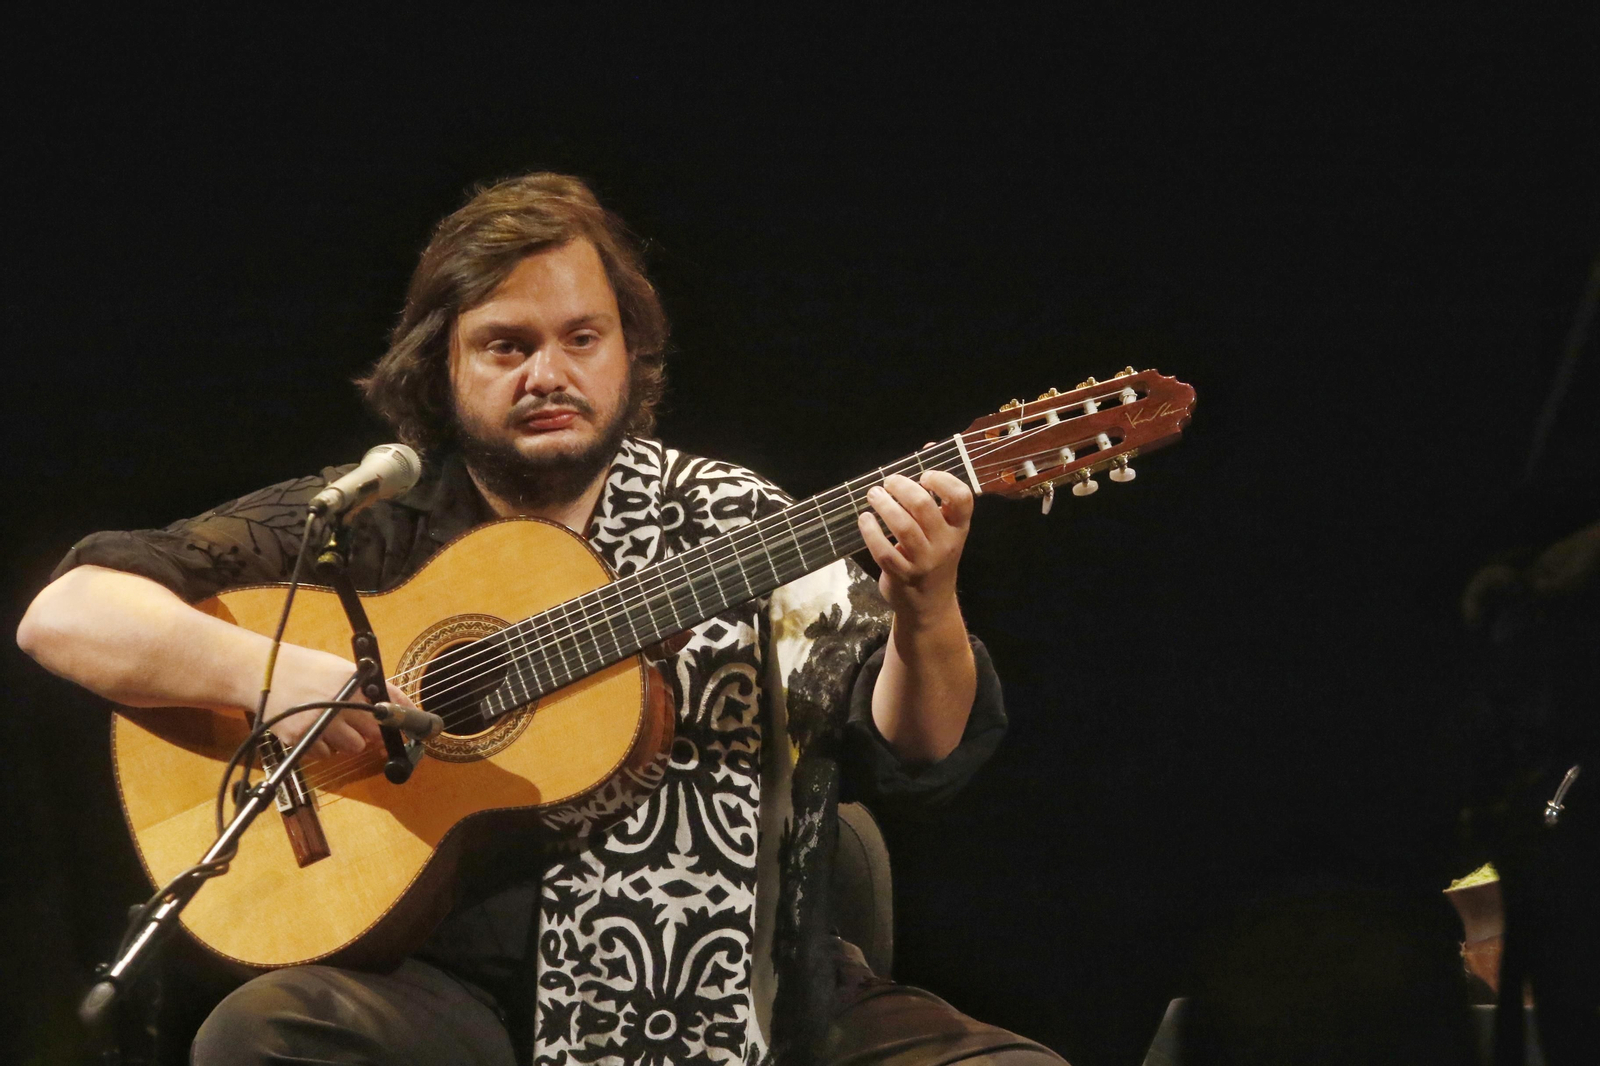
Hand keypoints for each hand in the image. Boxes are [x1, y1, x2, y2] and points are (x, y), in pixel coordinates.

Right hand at [258, 643, 413, 759]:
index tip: (419, 727)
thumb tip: (400, 706)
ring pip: (354, 746)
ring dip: (350, 740)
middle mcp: (339, 703)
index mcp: (352, 681)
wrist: (261, 673)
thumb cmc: (306, 669)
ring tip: (333, 723)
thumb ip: (367, 688)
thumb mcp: (340, 669)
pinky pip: (327, 754)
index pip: (392, 701)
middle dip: (374, 730)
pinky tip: (314, 728)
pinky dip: (325, 746)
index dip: (407, 716)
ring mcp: (320, 724)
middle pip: (376, 731)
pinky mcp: (302, 739)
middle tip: (363, 723)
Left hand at [857, 470, 974, 624]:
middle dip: (900, 487)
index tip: (924, 475)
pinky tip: (865, 519)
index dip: (943, 480)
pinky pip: (883, 551)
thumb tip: (930, 446)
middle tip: (888, 481)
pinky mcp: (902, 575)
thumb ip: (936, 489)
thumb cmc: (933, 553)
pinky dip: (870, 531)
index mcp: (958, 527)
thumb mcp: (942, 526)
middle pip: (923, 507)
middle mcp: (945, 543)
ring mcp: (924, 561)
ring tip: (873, 495)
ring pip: (902, 526)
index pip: (962, 498)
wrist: (929, 603)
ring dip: (883, 505)